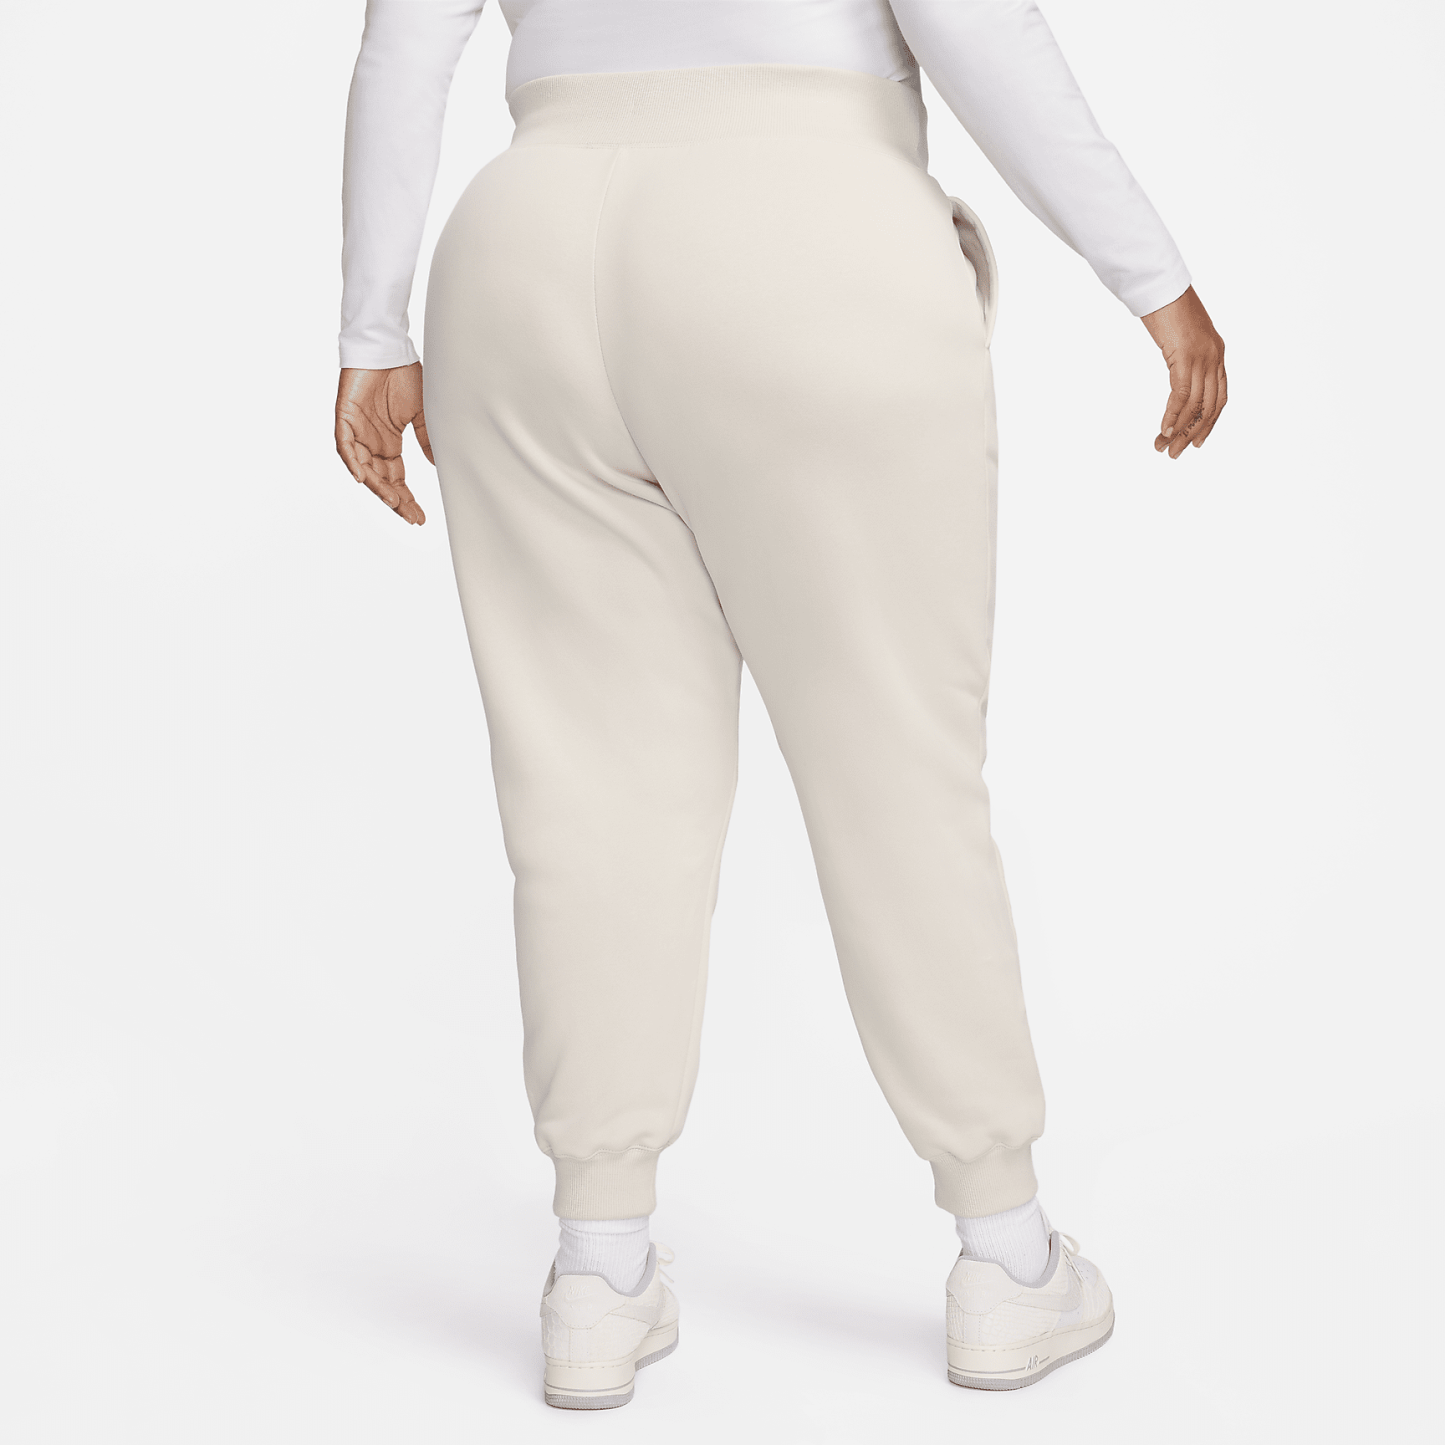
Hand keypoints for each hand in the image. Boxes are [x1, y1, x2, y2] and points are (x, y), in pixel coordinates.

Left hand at [335, 363, 432, 523]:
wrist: (388, 348)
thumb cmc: (404, 375)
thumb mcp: (422, 414)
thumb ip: (427, 440)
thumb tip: (438, 466)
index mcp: (388, 442)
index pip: (396, 478)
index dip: (406, 499)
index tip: (419, 517)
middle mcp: (371, 441)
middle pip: (380, 479)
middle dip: (394, 500)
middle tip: (409, 517)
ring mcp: (356, 431)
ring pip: (363, 468)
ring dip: (377, 487)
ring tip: (393, 502)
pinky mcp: (344, 417)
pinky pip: (345, 447)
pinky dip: (353, 462)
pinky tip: (363, 478)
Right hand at [1140, 287, 1226, 458]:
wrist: (1161, 286)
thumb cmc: (1167, 306)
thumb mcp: (1181, 335)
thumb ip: (1184, 353)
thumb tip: (1177, 366)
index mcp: (1217, 353)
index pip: (1219, 397)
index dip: (1208, 423)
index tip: (1195, 441)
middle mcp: (1214, 357)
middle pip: (1209, 406)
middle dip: (1192, 433)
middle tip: (1175, 454)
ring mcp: (1202, 357)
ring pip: (1195, 405)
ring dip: (1178, 430)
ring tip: (1163, 447)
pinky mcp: (1186, 356)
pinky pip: (1181, 394)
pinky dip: (1172, 415)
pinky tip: (1163, 429)